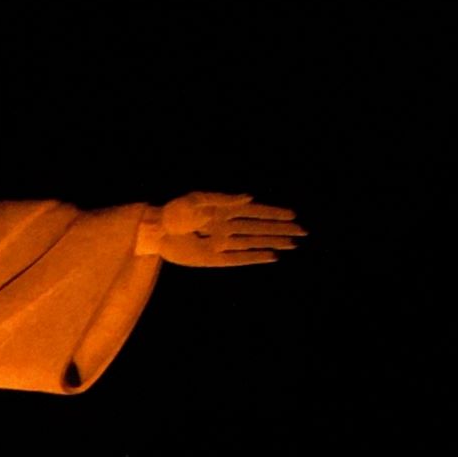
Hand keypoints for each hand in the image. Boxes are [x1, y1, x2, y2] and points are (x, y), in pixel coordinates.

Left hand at [140, 192, 303, 267]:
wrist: (154, 230)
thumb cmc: (174, 211)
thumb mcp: (198, 199)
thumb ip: (225, 199)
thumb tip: (250, 197)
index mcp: (224, 210)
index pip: (255, 211)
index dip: (274, 213)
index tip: (293, 215)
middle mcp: (226, 227)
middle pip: (259, 228)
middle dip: (281, 229)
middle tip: (303, 232)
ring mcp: (221, 243)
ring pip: (253, 242)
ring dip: (273, 243)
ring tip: (293, 244)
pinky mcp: (213, 258)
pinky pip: (238, 258)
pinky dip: (254, 258)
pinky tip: (271, 257)